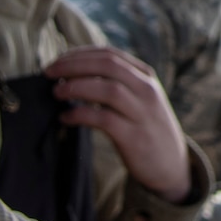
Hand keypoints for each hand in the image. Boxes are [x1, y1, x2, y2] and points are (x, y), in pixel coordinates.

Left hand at [46, 47, 192, 202]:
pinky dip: (81, 115)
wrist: (171, 165)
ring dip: (76, 87)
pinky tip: (65, 118)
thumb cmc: (145, 128)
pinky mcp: (134, 137)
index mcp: (146, 76)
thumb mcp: (139, 98)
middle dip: (73, 65)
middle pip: (107, 66)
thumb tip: (73, 72)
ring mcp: (143, 113)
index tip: (57, 61)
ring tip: (56, 92)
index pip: (110, 54)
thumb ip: (116, 83)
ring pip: (107, 89)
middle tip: (48, 73)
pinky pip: (103, 120)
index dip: (79, 54)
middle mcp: (147, 90)